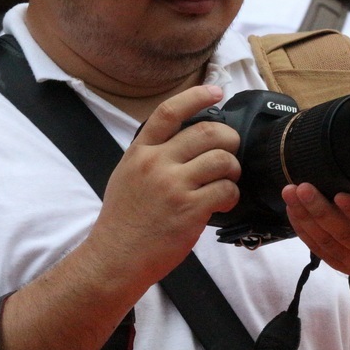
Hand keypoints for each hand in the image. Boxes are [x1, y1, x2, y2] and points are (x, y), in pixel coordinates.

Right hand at [86, 85, 240, 286]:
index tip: (215, 91)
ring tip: (228, 179)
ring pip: (222, 159)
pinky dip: (231, 194)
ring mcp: (174, 186)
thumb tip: (186, 138)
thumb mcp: (127, 174)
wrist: (116, 257)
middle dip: (229, 137)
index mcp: (140, 152)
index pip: (169, 112)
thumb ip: (152, 153)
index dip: (196, 96)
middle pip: (207, 132)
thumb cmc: (123, 219)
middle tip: (231, 148)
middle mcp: (156, 163)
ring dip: (233, 168)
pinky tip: (223, 202)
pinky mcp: (189, 210)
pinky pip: (225, 190)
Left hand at [282, 183, 349, 284]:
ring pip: (331, 244)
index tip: (338, 194)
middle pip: (349, 235)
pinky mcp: (345, 267)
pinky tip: (293, 210)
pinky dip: (304, 230)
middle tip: (303, 187)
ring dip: (307, 219)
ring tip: (291, 194)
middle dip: (322, 210)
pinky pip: (320, 251)